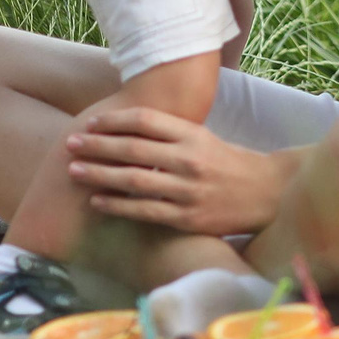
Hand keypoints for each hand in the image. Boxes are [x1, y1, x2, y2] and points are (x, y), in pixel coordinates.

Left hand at [66, 107, 294, 233]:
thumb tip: (122, 131)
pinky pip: (144, 211)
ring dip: (99, 175)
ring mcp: (187, 190)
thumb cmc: (229, 163)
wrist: (267, 193)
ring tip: (74, 172)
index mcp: (193, 134)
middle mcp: (189, 159)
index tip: (90, 124)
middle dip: (96, 146)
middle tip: (70, 145)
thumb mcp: (204, 138)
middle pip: (132, 149)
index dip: (113, 120)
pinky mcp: (187, 218)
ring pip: (134, 180)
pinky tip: (97, 201)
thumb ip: (170, 135)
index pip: (144, 120)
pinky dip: (117, 206)